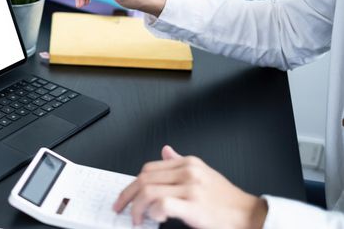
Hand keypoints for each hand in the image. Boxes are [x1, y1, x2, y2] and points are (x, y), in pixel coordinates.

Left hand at [113, 146, 267, 228]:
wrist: (248, 216)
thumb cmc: (225, 200)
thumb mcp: (203, 173)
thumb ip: (181, 163)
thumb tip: (165, 151)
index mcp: (188, 163)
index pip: (149, 168)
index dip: (133, 184)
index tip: (127, 196)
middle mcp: (188, 172)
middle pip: (144, 178)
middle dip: (128, 195)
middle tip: (122, 208)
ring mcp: (191, 187)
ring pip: (148, 191)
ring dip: (137, 207)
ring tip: (137, 219)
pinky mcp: (194, 205)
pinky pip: (162, 204)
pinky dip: (153, 212)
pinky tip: (154, 219)